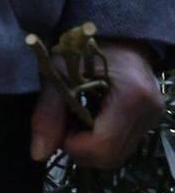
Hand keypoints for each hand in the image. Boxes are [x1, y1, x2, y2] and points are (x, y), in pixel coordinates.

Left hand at [31, 39, 162, 169]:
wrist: (115, 35)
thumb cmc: (83, 49)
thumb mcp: (59, 75)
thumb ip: (48, 114)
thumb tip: (38, 155)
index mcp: (132, 97)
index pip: (102, 146)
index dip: (73, 145)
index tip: (58, 127)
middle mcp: (150, 112)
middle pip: (110, 157)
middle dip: (79, 148)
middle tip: (64, 123)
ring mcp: (153, 118)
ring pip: (116, 155)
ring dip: (89, 146)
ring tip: (75, 119)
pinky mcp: (150, 121)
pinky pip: (122, 145)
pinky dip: (100, 141)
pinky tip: (88, 120)